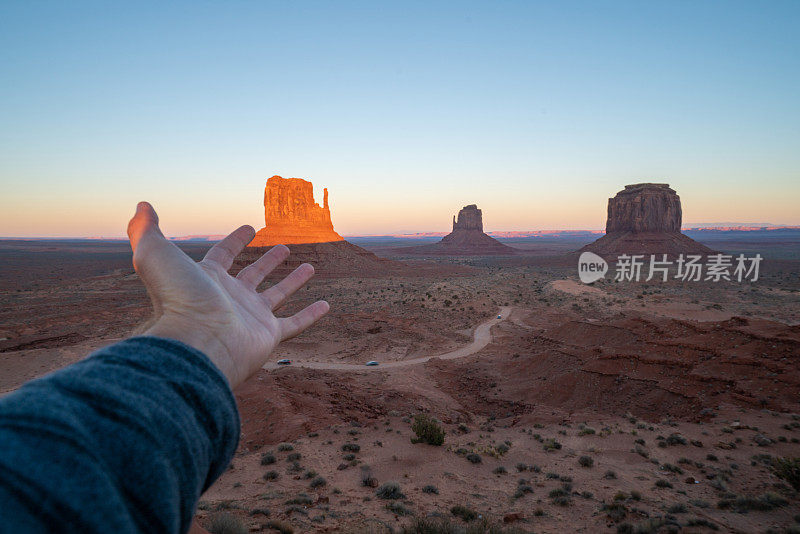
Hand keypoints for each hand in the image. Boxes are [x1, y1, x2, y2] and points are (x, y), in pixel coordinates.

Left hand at [127, 202, 328, 387]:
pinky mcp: (268, 335)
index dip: (235, 241)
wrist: (197, 343)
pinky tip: (326, 305)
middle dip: (268, 261)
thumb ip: (146, 228)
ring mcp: (250, 317)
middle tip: (283, 248)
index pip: (224, 256)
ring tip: (309, 268)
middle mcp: (230, 298)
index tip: (250, 228)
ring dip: (293, 281)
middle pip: (253, 276)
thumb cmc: (177, 299)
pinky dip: (311, 315)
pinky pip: (295, 323)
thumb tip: (142, 204)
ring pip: (277, 296)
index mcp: (207, 279)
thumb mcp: (155, 254)